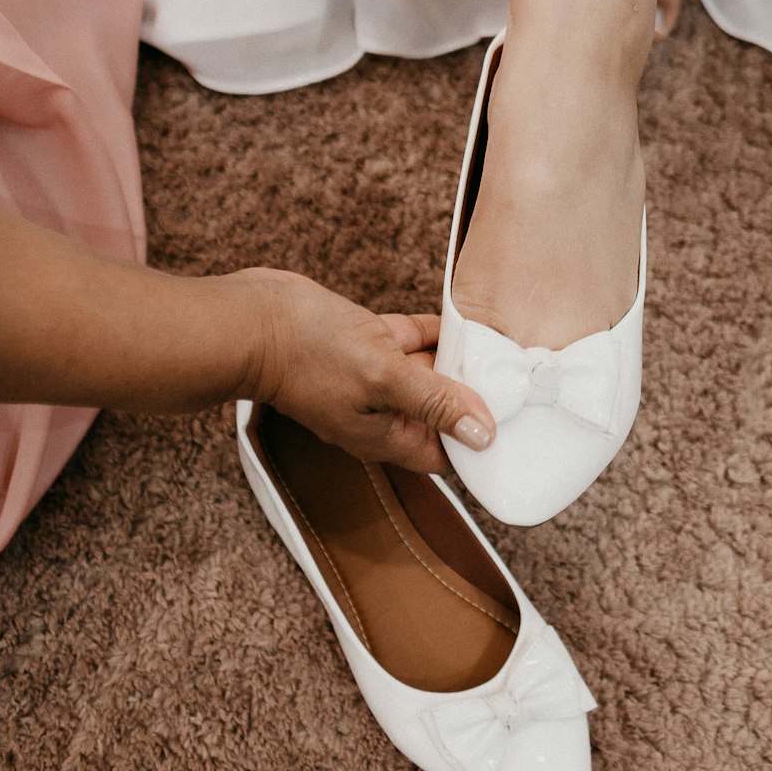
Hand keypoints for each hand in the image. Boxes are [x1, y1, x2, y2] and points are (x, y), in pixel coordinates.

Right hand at [230, 268, 494, 471]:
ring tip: (500, 344)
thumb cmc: (307, 354)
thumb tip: (484, 435)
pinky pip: (408, 341)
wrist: (252, 318)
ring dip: (456, 359)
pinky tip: (459, 318)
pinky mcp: (362, 342)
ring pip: (426, 372)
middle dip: (473, 395)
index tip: (515, 422)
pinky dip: (432, 332)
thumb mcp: (382, 377)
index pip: (445, 452)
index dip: (477, 441)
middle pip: (441, 411)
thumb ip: (434, 402)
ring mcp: (370, 375)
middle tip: (519, 376)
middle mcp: (380, 410)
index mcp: (385, 434)